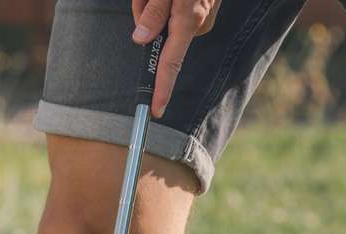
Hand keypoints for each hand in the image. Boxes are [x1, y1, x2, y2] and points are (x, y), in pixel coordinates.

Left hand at [130, 0, 219, 115]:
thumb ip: (153, 11)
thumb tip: (141, 41)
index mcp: (188, 20)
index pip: (170, 63)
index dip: (162, 88)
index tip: (156, 110)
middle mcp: (198, 23)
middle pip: (158, 34)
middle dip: (144, 12)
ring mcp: (203, 16)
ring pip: (162, 19)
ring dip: (152, 2)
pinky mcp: (203, 8)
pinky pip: (173, 11)